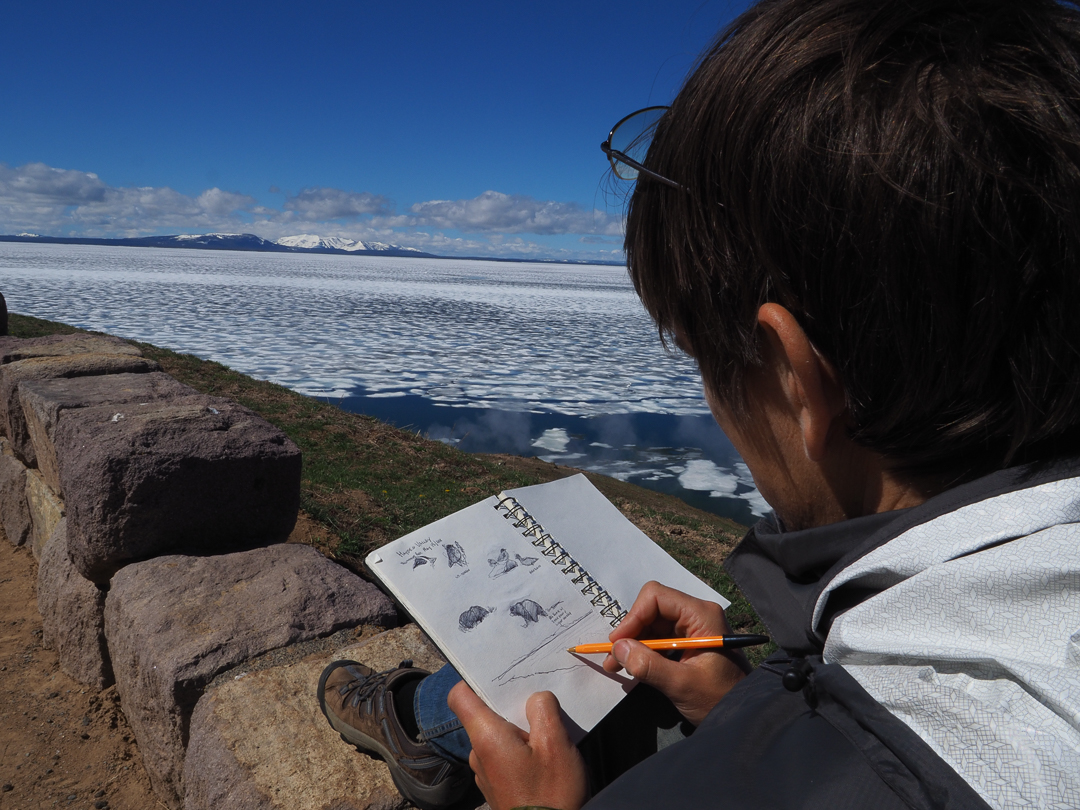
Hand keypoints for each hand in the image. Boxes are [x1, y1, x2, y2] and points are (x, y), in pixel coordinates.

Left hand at [448, 681, 587, 809]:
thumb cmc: (551, 793)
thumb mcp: (556, 745)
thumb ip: (543, 710)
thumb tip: (535, 698)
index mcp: (486, 737)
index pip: (460, 696)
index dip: (474, 679)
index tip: (498, 675)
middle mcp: (478, 753)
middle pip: (485, 714)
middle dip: (510, 706)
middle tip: (539, 704)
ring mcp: (485, 773)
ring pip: (497, 736)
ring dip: (519, 731)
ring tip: (547, 735)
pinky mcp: (496, 786)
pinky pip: (503, 756)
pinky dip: (520, 750)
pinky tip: (543, 758)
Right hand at [602, 581, 750, 724]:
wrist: (744, 716)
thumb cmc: (720, 699)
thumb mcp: (682, 684)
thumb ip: (648, 666)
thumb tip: (617, 648)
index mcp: (702, 615)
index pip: (657, 597)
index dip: (633, 616)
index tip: (618, 642)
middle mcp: (697, 614)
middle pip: (652, 609)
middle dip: (630, 631)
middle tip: (612, 657)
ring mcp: (693, 628)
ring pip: (653, 623)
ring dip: (633, 642)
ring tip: (617, 665)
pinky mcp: (689, 642)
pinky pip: (660, 637)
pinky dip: (644, 650)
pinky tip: (633, 666)